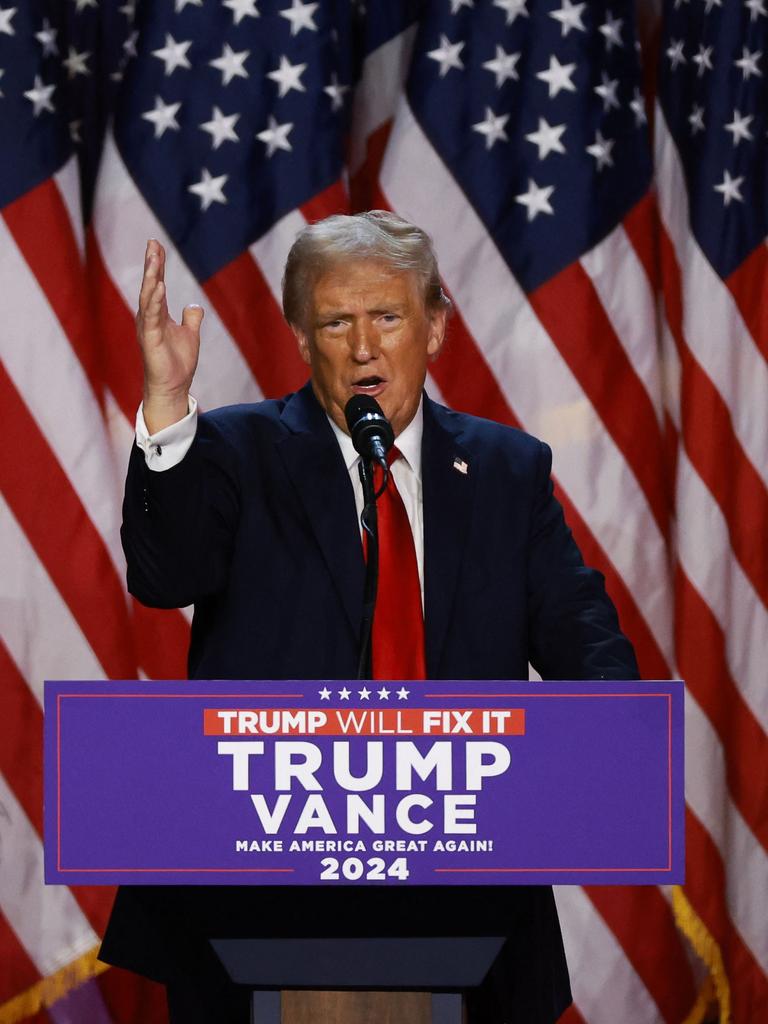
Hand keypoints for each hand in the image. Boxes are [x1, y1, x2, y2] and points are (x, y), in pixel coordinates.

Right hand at [137, 239, 203, 432]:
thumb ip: (191, 319)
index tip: (156, 244)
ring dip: (151, 278)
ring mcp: (148, 327)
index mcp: (157, 314)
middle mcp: (149, 317)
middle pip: (150, 285)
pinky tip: (159, 286)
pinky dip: (155, 301)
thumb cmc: (177, 363)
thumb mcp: (190, 335)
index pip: (157, 284)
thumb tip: (194, 306)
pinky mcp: (150, 339)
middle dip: (151, 264)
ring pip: (148, 297)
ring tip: (154, 259)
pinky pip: (152, 316)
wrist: (174, 386)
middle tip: (153, 243)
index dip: (157, 265)